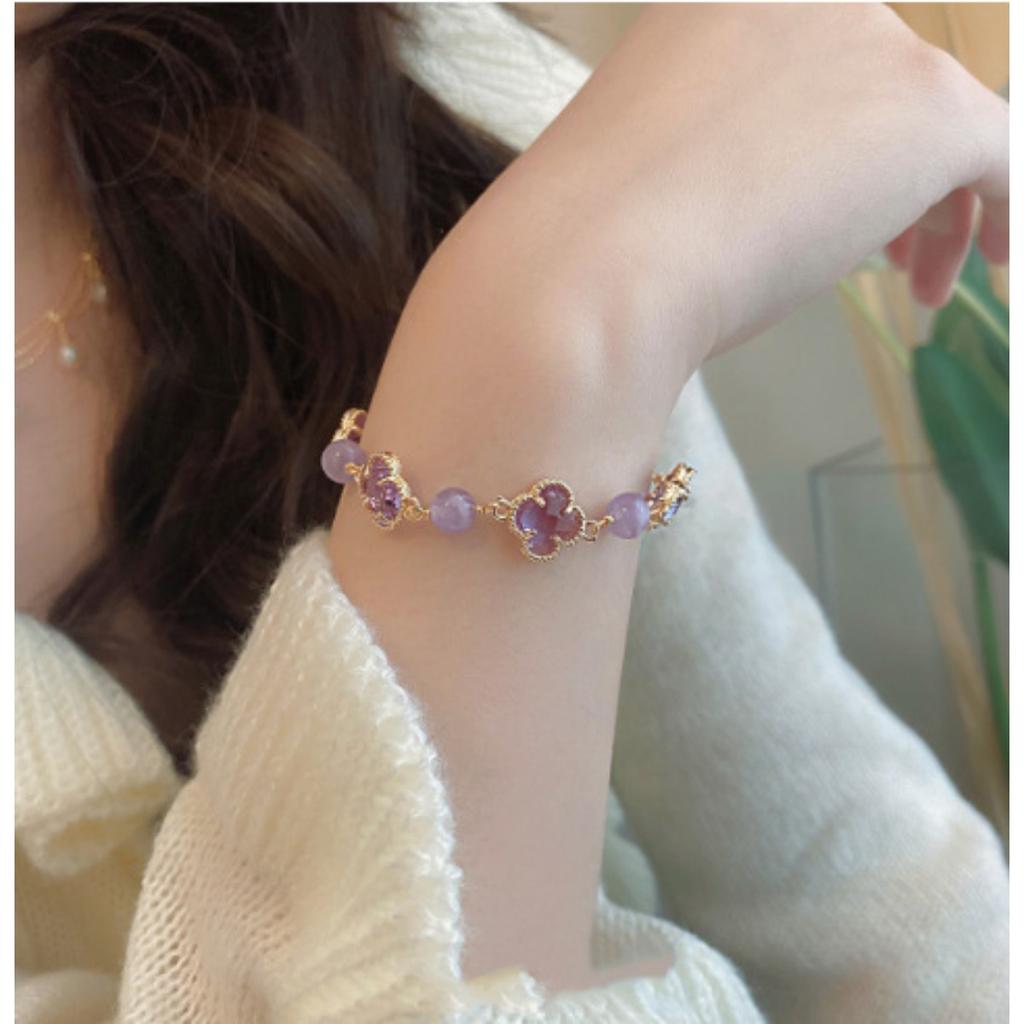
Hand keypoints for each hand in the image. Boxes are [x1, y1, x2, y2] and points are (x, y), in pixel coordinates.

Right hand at [457, 3, 1008, 389]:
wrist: (589, 273)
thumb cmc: (590, 250)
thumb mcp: (649, 173)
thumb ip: (715, 156)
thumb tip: (756, 204)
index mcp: (719, 11)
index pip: (815, 64)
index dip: (833, 136)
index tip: (830, 193)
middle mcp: (804, 5)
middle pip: (880, 88)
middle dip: (886, 176)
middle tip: (887, 258)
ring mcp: (868, 44)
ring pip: (936, 125)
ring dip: (936, 207)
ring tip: (921, 286)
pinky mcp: (925, 109)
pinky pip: (1000, 154)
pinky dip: (1000, 213)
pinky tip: (990, 266)